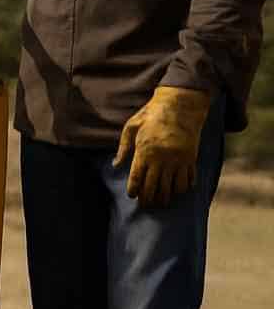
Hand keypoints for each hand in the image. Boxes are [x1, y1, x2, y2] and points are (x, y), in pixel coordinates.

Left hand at [114, 87, 212, 208]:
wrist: (182, 104)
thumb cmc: (152, 114)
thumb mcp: (131, 127)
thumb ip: (123, 147)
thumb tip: (116, 165)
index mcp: (145, 151)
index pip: (137, 179)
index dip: (134, 191)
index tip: (133, 196)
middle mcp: (162, 158)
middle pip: (153, 187)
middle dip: (148, 199)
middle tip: (145, 205)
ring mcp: (178, 159)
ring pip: (172, 187)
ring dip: (166, 197)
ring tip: (161, 201)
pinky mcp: (191, 158)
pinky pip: (188, 179)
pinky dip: (183, 187)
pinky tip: (178, 190)